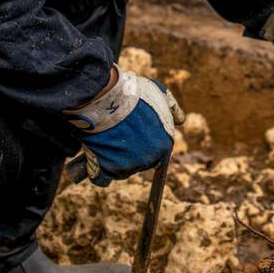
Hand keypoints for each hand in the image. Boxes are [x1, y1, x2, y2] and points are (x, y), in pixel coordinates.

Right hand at [64, 68, 184, 185]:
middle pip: (139, 163)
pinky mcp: (106, 170)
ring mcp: (127, 167)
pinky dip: (96, 172)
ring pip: (120, 170)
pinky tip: (92, 159)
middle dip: (129, 152)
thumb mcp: (160, 94)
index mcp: (164, 146)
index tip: (133, 135)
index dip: (143, 143)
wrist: (106, 96)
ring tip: (105, 140)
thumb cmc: (133, 93)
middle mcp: (148, 160)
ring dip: (113, 160)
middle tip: (118, 134)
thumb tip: (181, 120)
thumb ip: (173, 109)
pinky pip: (101, 178)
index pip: (156, 153)